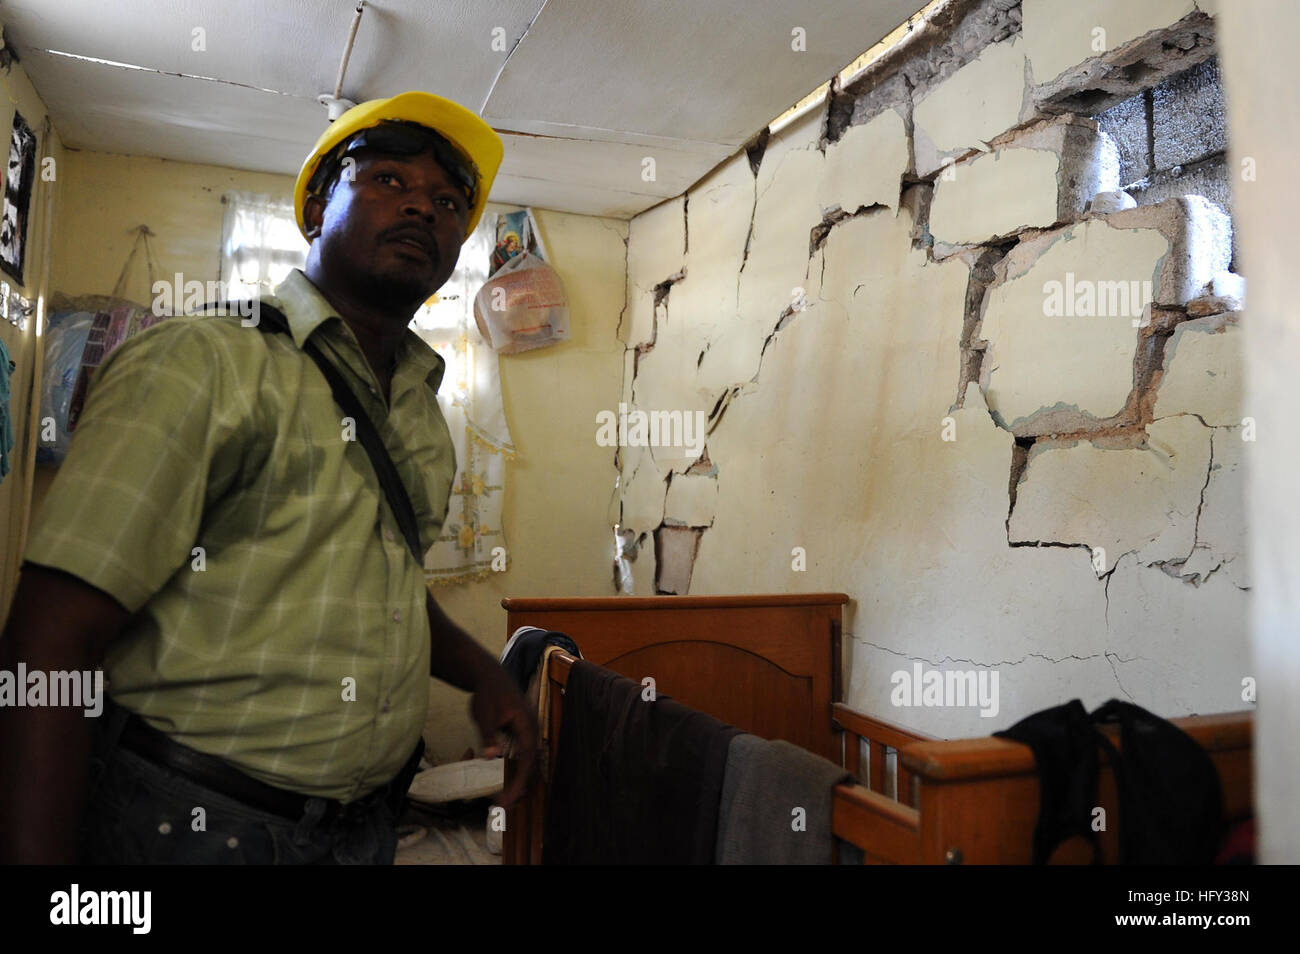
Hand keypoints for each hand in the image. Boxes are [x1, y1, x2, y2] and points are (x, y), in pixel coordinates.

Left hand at [469, 664, 538, 807]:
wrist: (490, 676)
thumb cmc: (488, 693)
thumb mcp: (484, 714)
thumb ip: (489, 736)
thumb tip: (493, 756)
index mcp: (527, 726)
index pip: (527, 760)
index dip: (518, 782)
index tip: (507, 799)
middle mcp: (531, 731)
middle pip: (531, 765)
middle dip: (520, 788)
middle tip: (504, 807)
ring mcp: (528, 733)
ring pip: (528, 763)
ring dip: (519, 782)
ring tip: (505, 801)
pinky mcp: (521, 735)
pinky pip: (523, 758)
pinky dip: (516, 773)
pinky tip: (507, 784)